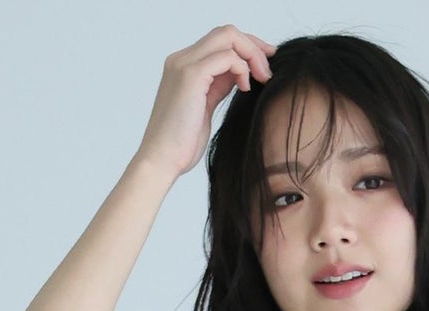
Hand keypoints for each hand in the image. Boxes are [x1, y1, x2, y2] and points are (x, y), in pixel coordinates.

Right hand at [135, 25, 276, 180]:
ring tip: (262, 79)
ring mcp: (184, 64)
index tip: (265, 64)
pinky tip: (245, 88)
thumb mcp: (205, 107)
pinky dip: (242, 68)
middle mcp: (181, 59)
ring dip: (252, 55)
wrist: (161, 160)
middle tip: (268, 72)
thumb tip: (240, 73)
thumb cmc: (182, 144)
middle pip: (226, 32)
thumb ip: (219, 85)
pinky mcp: (191, 76)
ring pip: (228, 37)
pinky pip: (227, 57)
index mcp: (183, 65)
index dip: (247, 47)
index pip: (220, 41)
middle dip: (254, 46)